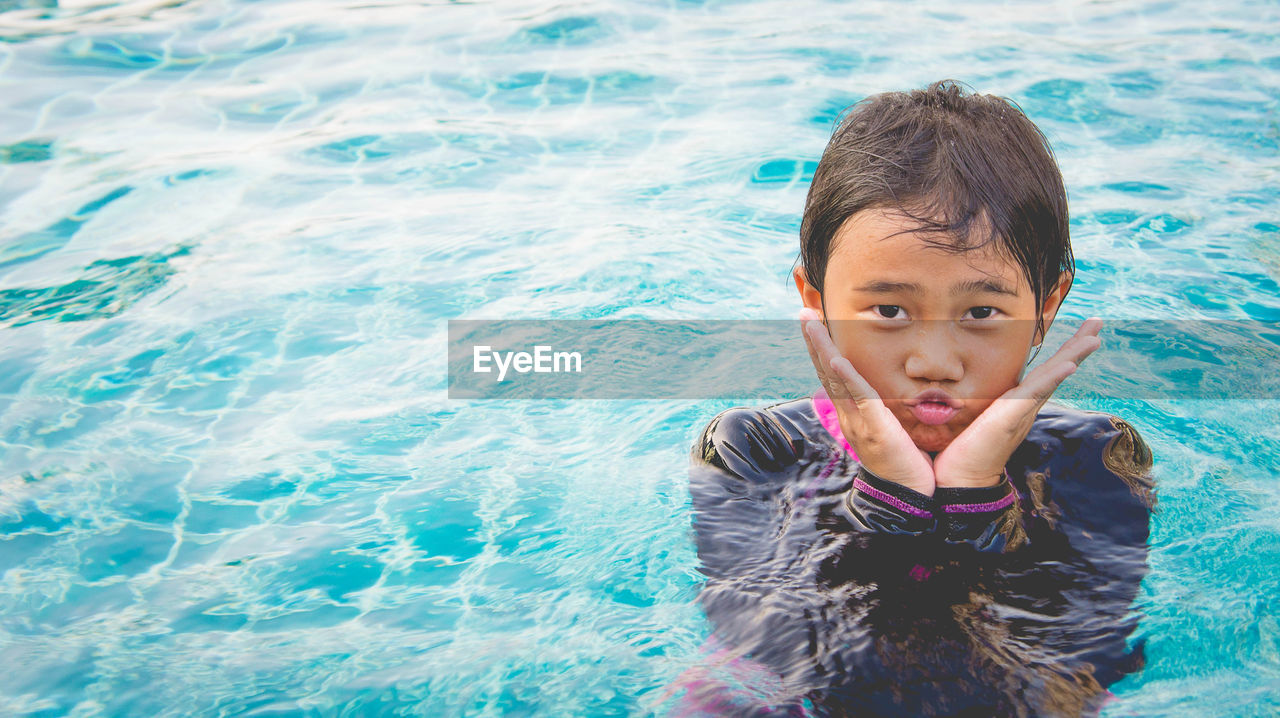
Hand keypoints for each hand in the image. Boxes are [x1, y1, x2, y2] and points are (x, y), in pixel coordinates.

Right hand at [798, 307, 936, 495]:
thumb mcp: (895, 429)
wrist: (912, 499)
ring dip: (821, 348)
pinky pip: (858, 397)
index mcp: (854, 414)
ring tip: (810, 322)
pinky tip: (836, 357)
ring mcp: (858, 422)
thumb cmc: (910, 465)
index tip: (815, 324)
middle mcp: (849, 416)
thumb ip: (891, 408)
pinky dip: (846, 376)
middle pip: (825, 371)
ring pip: (835, 378)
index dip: (822, 348)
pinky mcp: (874, 429)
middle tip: (803, 312)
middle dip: (814, 340)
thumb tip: (896, 388)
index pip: (834, 375)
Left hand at [932, 318, 1103, 487]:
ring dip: (1074, 355)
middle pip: (1056, 371)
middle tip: (1096, 323)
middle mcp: (1024, 407)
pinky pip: (1035, 393)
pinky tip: (1070, 364)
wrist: (957, 481)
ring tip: (1094, 336)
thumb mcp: (970, 417)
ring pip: (1052, 377)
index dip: (1062, 353)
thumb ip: (976, 401)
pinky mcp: (1010, 418)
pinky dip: (1053, 378)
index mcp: (1016, 404)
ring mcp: (1020, 412)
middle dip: (1077, 347)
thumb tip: (967, 388)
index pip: (1044, 373)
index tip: (1080, 333)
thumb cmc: (959, 453)